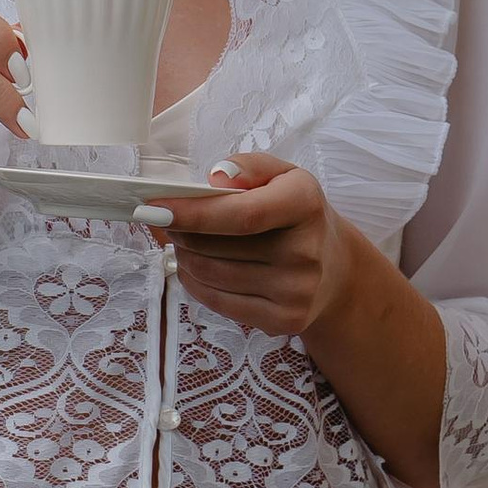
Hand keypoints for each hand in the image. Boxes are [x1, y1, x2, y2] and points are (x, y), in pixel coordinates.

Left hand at [139, 154, 354, 336]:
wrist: (336, 270)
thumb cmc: (297, 216)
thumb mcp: (283, 176)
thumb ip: (249, 166)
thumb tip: (215, 179)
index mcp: (305, 204)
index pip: (242, 214)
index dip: (193, 213)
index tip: (152, 207)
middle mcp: (305, 252)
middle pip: (215, 247)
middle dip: (179, 232)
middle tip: (169, 221)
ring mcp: (296, 292)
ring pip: (209, 274)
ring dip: (183, 256)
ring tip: (186, 242)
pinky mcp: (284, 321)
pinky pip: (217, 302)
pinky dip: (195, 282)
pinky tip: (197, 266)